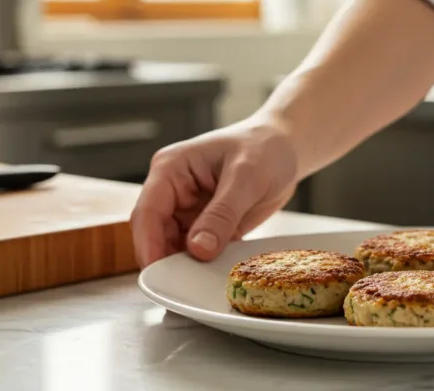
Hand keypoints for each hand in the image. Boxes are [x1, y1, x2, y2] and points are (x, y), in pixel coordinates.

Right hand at [129, 118, 298, 267]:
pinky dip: (204, 263)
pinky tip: (214, 275)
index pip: (148, 211)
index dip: (148, 243)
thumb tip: (198, 249)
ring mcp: (189, 209)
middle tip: (180, 286)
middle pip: (155, 233)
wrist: (286, 147)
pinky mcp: (206, 225)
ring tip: (199, 283)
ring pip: (174, 245)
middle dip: (165, 259)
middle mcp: (174, 190)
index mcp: (171, 169)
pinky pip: (198, 250)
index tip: (157, 271)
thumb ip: (222, 213)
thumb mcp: (246, 177)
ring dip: (185, 264)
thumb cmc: (265, 147)